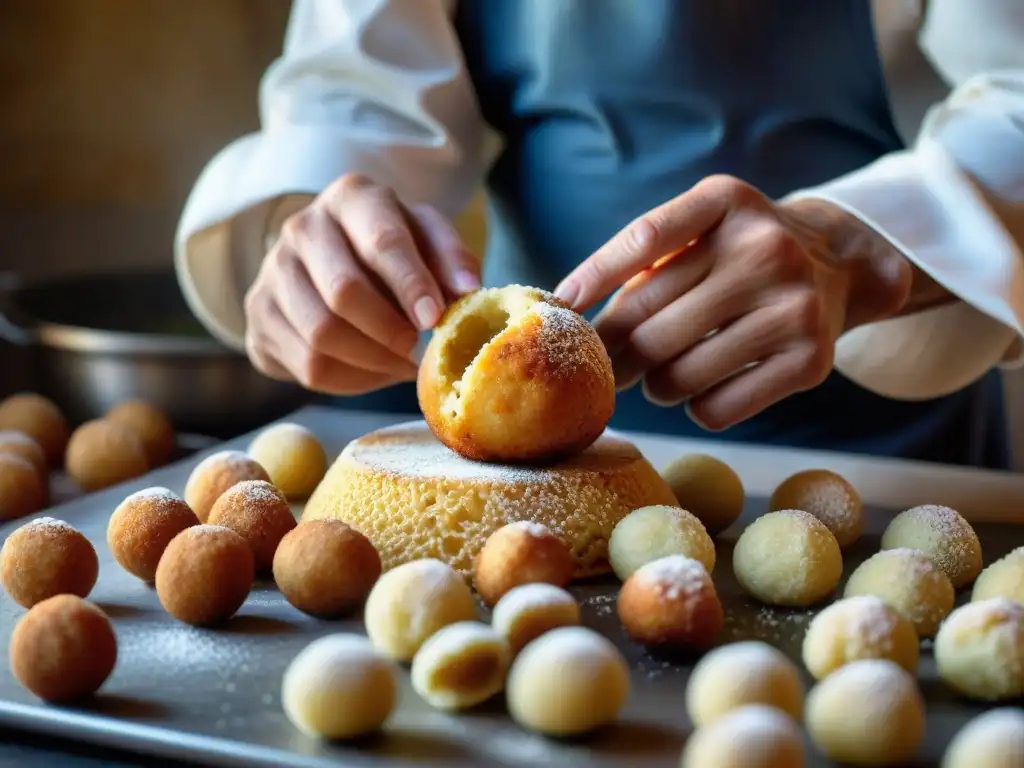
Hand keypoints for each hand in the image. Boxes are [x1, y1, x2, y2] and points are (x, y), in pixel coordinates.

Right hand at [244, 174, 480, 393]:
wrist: (332, 257)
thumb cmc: (394, 248)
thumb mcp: (428, 238)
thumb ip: (452, 259)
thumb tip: (468, 290)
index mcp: (352, 198)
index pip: (381, 241)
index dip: (410, 283)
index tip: (434, 319)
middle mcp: (302, 227)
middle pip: (344, 292)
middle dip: (389, 330)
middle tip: (417, 349)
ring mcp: (272, 271)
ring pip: (321, 335)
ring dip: (372, 360)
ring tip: (401, 363)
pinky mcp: (259, 315)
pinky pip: (306, 365)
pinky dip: (351, 379)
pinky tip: (374, 369)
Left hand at [554, 175, 918, 430]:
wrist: (840, 266)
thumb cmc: (738, 254)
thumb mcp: (702, 228)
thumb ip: (644, 259)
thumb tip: (570, 316)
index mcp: (727, 202)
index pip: (645, 237)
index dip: (594, 276)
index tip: (560, 309)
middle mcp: (765, 247)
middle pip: (650, 323)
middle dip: (613, 354)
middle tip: (602, 368)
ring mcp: (792, 305)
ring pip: (678, 373)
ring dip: (653, 386)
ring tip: (657, 377)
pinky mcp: (810, 361)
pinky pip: (716, 407)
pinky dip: (694, 408)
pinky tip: (700, 391)